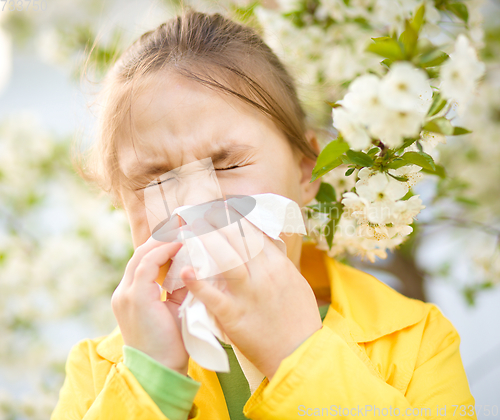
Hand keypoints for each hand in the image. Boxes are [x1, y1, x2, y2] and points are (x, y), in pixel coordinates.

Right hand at [111, 217, 191, 375]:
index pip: (143, 262)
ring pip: (142, 256)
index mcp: (131, 295)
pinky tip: (179, 244)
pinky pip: (148, 265)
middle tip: (181, 223)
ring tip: (182, 229)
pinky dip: (163, 251)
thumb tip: (190, 268)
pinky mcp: (135, 297)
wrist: (161, 370)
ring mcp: (126, 294)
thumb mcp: (173, 309)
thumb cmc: (170, 343)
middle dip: (161, 237)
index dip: (161, 246)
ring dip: (163, 240)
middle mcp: (124, 292)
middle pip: (141, 254)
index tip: (179, 234)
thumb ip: (176, 289)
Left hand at [179, 203, 322, 379]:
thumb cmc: (299, 318)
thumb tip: (268, 239)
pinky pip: (214, 296)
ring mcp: (249, 294)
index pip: (254, 232)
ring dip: (205, 242)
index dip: (233, 217)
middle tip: (195, 210)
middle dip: (215, 222)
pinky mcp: (235, 315)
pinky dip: (199, 283)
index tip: (218, 206)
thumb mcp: (295, 282)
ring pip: (226, 259)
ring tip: (187, 229)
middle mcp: (264, 273)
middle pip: (237, 239)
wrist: (301, 353)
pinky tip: (185, 271)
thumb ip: (279, 260)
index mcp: (278, 264)